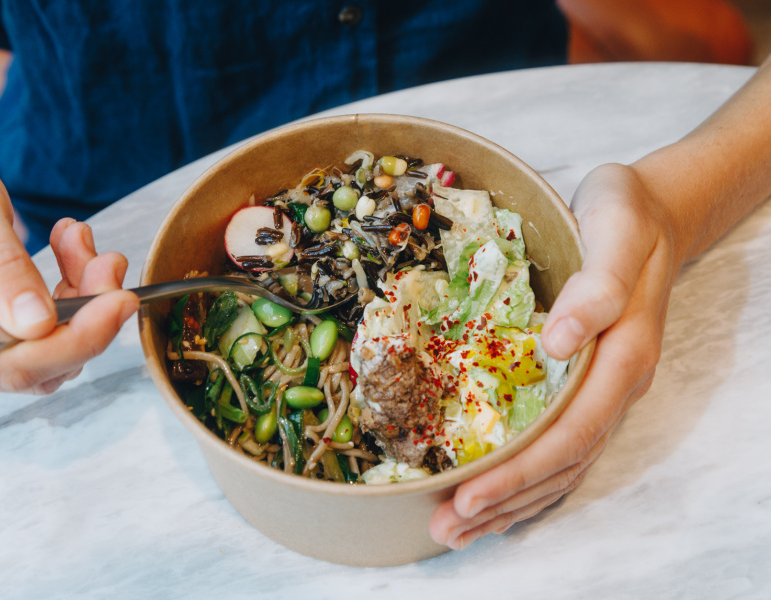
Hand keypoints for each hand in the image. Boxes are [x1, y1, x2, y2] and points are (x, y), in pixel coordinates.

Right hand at [0, 133, 138, 392]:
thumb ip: (0, 264)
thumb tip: (38, 324)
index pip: (12, 361)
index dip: (79, 339)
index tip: (121, 300)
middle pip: (32, 363)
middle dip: (86, 313)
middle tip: (106, 258)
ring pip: (38, 351)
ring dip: (77, 301)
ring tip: (76, 241)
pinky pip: (28, 335)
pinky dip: (59, 298)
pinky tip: (63, 252)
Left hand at [430, 162, 679, 548]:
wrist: (649, 213)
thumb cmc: (628, 216)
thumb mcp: (617, 230)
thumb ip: (597, 285)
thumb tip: (558, 341)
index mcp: (623, 357)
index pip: (570, 433)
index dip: (520, 472)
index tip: (469, 496)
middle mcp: (614, 385)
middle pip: (561, 463)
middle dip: (504, 501)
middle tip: (446, 528)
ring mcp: (601, 389)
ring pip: (560, 465)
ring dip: (511, 501)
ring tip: (459, 529)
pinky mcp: (584, 384)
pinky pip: (559, 446)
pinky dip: (528, 479)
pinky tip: (498, 497)